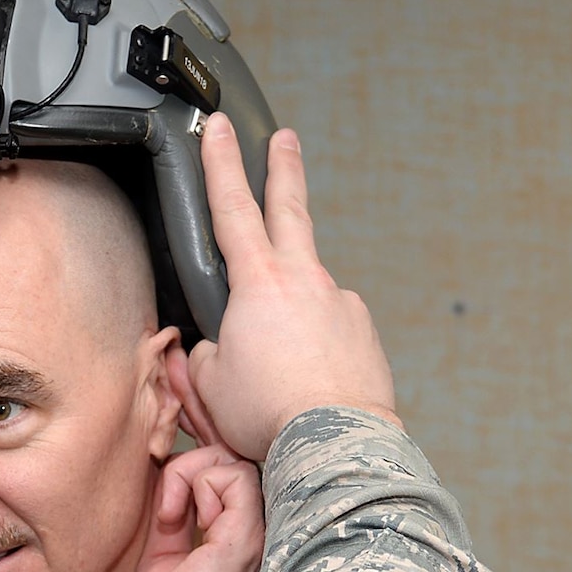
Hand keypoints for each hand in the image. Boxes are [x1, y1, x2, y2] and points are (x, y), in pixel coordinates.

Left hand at [125, 441, 265, 571]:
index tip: (164, 513)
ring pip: (233, 462)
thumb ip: (172, 518)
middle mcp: (253, 533)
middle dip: (189, 469)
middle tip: (165, 512)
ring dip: (189, 475)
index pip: (227, 477)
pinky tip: (175, 518)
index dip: (192, 475)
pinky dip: (194, 481)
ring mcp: (253, 533)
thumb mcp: (162, 557)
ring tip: (169, 516)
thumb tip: (168, 479)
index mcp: (236, 539)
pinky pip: (233, 474)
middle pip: (234, 462)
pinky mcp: (244, 537)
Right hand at [176, 114, 399, 461]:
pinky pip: (328, 333)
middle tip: (286, 138)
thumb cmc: (268, 415)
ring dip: (288, 319)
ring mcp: (341, 304)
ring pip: (305, 296)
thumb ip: (208, 354)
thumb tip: (219, 349)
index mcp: (259, 284)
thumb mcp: (210, 385)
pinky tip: (306, 384)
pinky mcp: (364, 334)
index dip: (221, 165)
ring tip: (277, 370)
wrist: (335, 443)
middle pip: (291, 210)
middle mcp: (306, 282)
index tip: (219, 129)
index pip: (233, 209)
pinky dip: (313, 350)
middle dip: (285, 170)